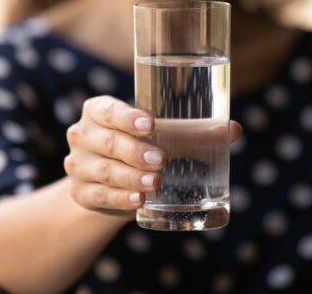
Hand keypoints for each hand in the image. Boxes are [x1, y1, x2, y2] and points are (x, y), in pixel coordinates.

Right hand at [64, 96, 241, 217]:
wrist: (113, 182)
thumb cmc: (141, 147)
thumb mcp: (162, 136)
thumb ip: (194, 132)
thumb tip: (234, 130)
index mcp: (98, 110)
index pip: (107, 110)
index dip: (125, 117)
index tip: (149, 124)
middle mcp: (82, 135)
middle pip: (106, 142)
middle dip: (134, 151)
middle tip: (161, 160)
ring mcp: (77, 165)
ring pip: (103, 171)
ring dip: (129, 178)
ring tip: (154, 183)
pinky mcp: (81, 193)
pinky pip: (99, 196)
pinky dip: (120, 199)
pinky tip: (138, 201)